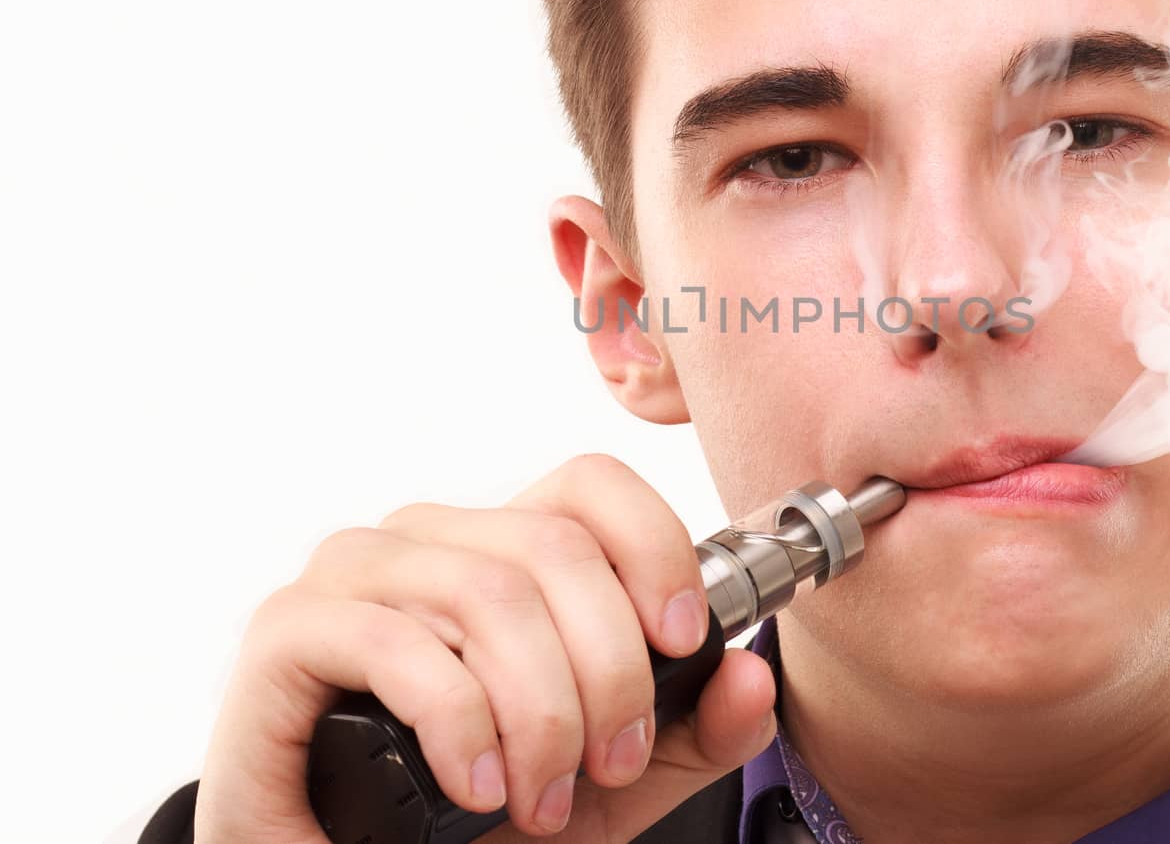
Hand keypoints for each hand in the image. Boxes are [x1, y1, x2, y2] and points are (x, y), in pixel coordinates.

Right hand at [193, 454, 777, 841]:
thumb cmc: (472, 816)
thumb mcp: (609, 783)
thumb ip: (690, 729)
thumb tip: (753, 678)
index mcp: (504, 551)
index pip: (591, 485)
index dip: (653, 548)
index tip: (684, 641)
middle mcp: (430, 540)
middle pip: (554, 548)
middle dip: (609, 670)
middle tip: (612, 764)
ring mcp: (355, 574)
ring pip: (487, 595)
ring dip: (539, 710)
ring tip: (541, 795)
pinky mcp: (290, 629)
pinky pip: (395, 642)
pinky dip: (458, 723)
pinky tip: (475, 785)